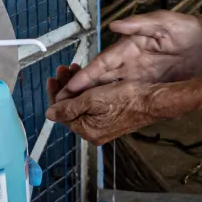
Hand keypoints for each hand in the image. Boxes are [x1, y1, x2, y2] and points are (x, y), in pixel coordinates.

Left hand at [46, 80, 160, 144]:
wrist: (152, 100)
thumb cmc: (126, 99)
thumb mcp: (92, 100)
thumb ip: (68, 108)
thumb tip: (49, 114)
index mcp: (87, 130)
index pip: (61, 113)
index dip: (54, 95)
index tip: (52, 80)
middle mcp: (94, 131)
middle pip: (71, 108)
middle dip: (65, 88)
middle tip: (62, 71)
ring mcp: (103, 125)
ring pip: (81, 104)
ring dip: (75, 87)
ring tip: (74, 70)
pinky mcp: (112, 117)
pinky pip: (93, 105)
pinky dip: (87, 91)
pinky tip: (87, 80)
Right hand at [51, 11, 201, 101]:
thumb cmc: (183, 28)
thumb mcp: (161, 21)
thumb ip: (138, 23)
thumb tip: (115, 23)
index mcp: (127, 48)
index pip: (101, 64)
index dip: (84, 76)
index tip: (67, 87)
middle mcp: (129, 64)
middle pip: (99, 80)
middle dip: (79, 92)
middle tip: (60, 104)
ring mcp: (138, 77)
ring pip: (110, 91)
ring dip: (92, 100)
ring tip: (73, 113)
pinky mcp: (150, 86)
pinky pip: (128, 98)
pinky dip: (114, 106)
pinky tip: (103, 115)